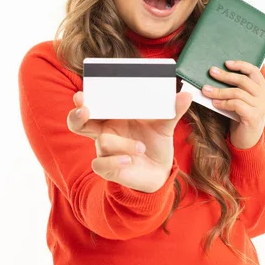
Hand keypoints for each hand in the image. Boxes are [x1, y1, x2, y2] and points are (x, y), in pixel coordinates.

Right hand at [67, 91, 192, 192]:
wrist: (160, 170)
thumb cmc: (155, 142)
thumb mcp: (165, 125)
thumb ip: (173, 110)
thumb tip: (187, 94)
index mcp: (113, 116)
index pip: (92, 104)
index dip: (83, 99)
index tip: (82, 94)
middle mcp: (105, 131)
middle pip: (78, 122)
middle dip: (77, 115)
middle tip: (85, 109)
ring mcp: (105, 150)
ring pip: (102, 142)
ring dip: (122, 144)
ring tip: (141, 148)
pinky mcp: (108, 169)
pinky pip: (101, 164)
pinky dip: (114, 162)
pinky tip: (129, 160)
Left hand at [202, 60, 264, 148]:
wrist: (247, 142)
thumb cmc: (241, 119)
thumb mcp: (241, 101)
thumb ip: (236, 89)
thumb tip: (216, 75)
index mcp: (263, 90)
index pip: (254, 71)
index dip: (240, 65)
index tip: (226, 63)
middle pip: (243, 80)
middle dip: (225, 75)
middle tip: (211, 72)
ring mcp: (261, 107)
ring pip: (237, 92)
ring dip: (219, 90)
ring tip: (206, 90)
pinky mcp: (254, 117)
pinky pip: (236, 104)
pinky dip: (223, 102)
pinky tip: (215, 103)